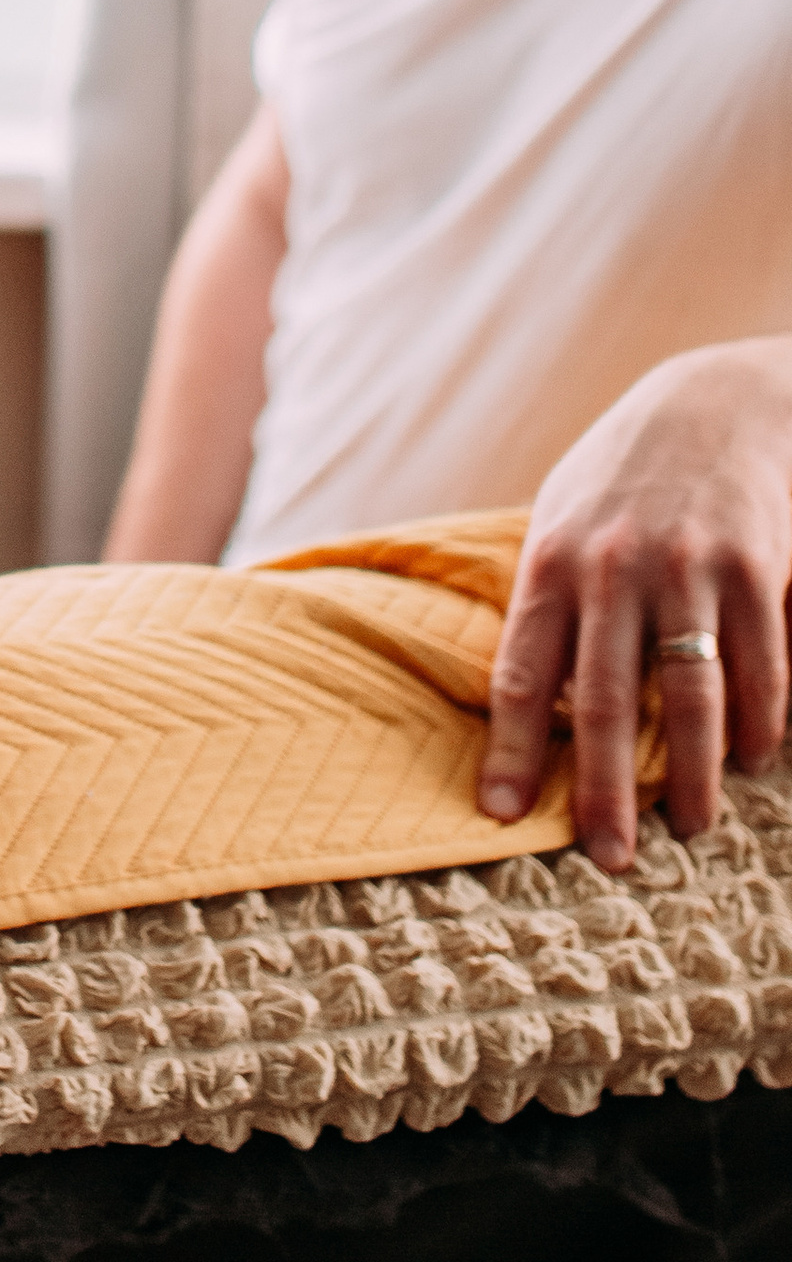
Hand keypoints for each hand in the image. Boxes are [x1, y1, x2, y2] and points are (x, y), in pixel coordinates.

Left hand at [478, 337, 791, 870]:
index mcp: (551, 562)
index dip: (512, 750)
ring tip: (689, 825)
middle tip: (609, 858)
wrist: (717, 402)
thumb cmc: (624, 474)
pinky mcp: (753, 572)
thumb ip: (549, 601)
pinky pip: (757, 669)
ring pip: (690, 698)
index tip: (503, 813)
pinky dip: (758, 725)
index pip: (522, 674)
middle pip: (605, 704)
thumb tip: (532, 697)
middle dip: (605, 790)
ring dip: (693, 774)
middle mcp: (613, 570)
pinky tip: (752, 760)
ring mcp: (687, 571)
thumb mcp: (564, 517)